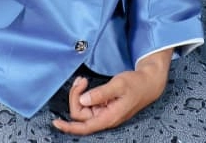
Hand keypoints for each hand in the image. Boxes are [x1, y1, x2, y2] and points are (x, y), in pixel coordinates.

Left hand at [51, 55, 169, 135]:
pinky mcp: (105, 106)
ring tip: (83, 80)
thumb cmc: (136, 84)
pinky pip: (88, 104)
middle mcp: (105, 118)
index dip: (69, 127)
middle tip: (81, 80)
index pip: (84, 127)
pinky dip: (84, 93)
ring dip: (79, 94)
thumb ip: (100, 93)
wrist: (148, 82)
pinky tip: (86, 84)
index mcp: (109, 117)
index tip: (56, 122)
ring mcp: (104, 112)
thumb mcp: (118, 85)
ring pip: (83, 108)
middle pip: (80, 114)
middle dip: (76, 96)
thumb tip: (83, 100)